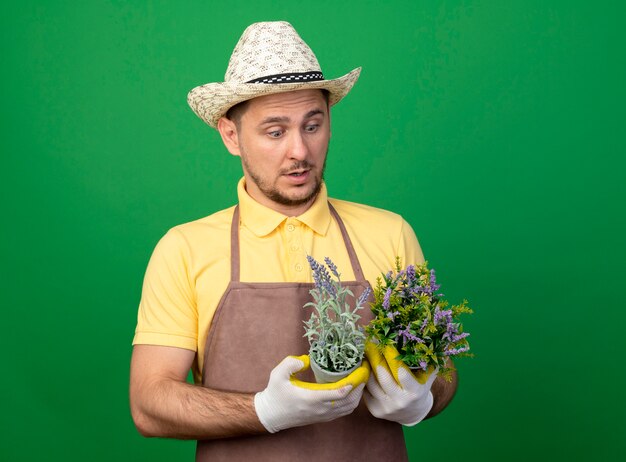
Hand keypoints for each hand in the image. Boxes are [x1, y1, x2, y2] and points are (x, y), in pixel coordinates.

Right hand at [254, 355, 368, 432]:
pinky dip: (353, 402)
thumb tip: (307, 359)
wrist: (271, 415)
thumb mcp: (277, 375)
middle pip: (349, 401)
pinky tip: (354, 391)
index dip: (352, 382)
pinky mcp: (323, 418)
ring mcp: (322, 415)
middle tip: (365, 370)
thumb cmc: (275, 394)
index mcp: (310, 398)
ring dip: (358, 394)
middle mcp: (320, 409)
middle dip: (360, 386)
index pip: (338, 393)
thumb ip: (290, 364)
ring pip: (349, 408)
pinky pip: (344, 412)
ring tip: (361, 379)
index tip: (360, 369)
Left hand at [364, 341, 436, 425]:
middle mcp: (399, 401)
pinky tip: (364, 366)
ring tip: (365, 352)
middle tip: (371, 342)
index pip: (401, 372)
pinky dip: (364, 377)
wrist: (412, 414)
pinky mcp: (375, 411)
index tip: (386, 342)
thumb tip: (431, 342)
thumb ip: (428, 362)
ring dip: (367, 366)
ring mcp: (386, 407)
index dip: (392, 356)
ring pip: (371, 382)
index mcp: (414, 392)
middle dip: (375, 357)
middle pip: (382, 376)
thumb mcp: (427, 377)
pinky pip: (366, 390)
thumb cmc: (419, 389)